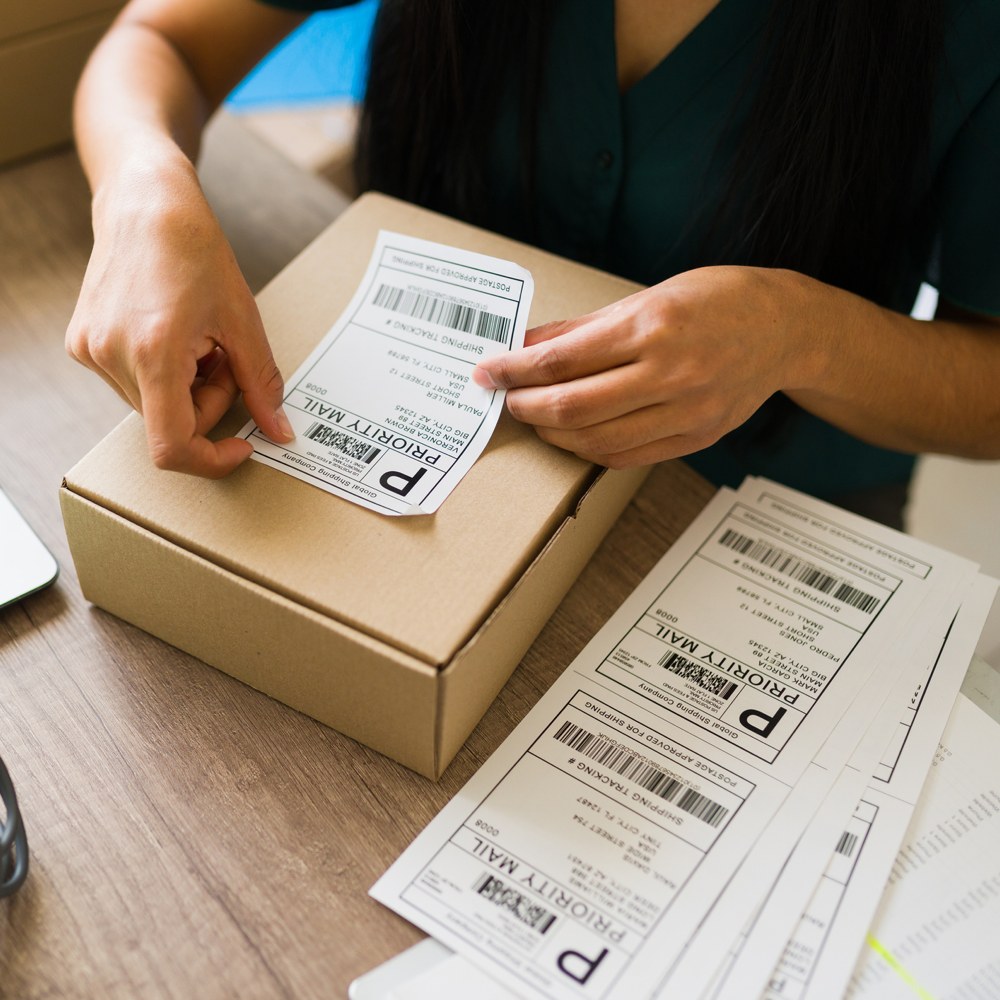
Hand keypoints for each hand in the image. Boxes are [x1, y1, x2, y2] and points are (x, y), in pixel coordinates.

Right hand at [66, 163, 292, 476]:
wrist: (146, 204)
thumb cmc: (195, 251)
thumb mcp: (243, 322)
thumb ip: (261, 384)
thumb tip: (278, 431)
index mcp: (153, 352)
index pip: (172, 447)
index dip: (211, 460)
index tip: (240, 446)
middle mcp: (111, 356)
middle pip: (171, 424)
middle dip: (209, 402)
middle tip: (223, 358)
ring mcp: (90, 351)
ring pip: (154, 408)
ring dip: (187, 388)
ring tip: (197, 340)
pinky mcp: (82, 345)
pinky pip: (134, 386)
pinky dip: (163, 375)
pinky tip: (173, 335)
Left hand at [473, 266, 819, 466]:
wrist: (785, 329)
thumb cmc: (716, 301)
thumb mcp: (646, 297)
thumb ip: (581, 328)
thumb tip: (525, 344)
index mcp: (654, 326)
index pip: (562, 361)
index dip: (514, 371)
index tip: (489, 371)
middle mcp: (671, 372)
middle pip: (573, 407)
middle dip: (526, 406)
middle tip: (505, 397)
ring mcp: (687, 411)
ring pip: (597, 441)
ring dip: (552, 433)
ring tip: (535, 415)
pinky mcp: (696, 437)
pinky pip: (627, 457)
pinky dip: (589, 450)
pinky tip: (572, 434)